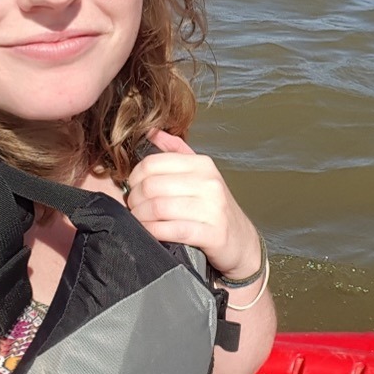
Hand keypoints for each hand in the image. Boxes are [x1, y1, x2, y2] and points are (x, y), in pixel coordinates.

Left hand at [125, 129, 261, 278]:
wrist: (241, 241)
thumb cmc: (214, 208)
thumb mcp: (200, 174)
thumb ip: (175, 151)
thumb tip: (152, 132)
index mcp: (202, 165)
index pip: (154, 162)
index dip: (134, 176)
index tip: (133, 187)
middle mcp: (208, 183)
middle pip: (152, 186)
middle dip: (135, 199)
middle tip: (134, 207)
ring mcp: (212, 208)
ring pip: (158, 208)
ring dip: (141, 217)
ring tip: (140, 220)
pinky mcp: (212, 234)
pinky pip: (171, 230)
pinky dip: (153, 231)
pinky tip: (150, 232)